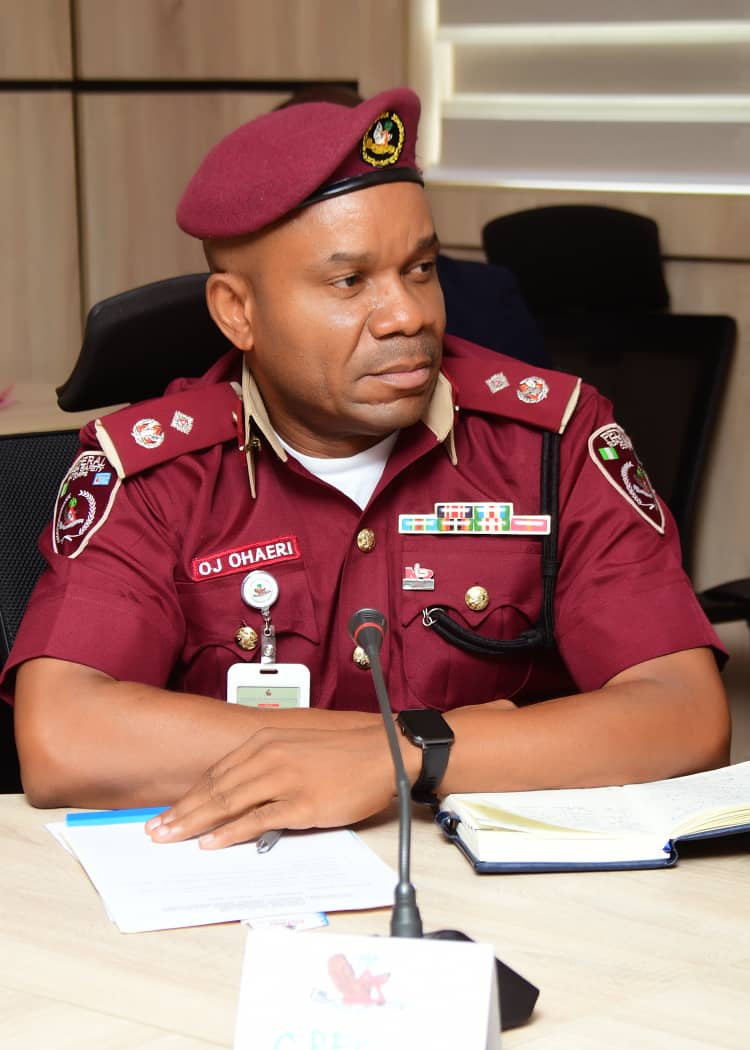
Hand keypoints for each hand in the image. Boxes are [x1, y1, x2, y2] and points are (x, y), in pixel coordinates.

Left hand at [145, 723, 396, 848]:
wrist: (385, 751)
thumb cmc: (346, 751)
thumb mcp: (299, 746)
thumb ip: (269, 763)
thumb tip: (243, 790)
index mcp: (266, 741)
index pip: (217, 773)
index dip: (189, 796)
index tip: (168, 812)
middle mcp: (269, 756)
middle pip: (215, 789)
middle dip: (181, 812)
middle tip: (154, 831)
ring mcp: (284, 779)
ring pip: (228, 803)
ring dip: (195, 824)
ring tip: (171, 839)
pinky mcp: (301, 802)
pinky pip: (257, 820)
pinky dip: (230, 833)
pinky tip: (211, 843)